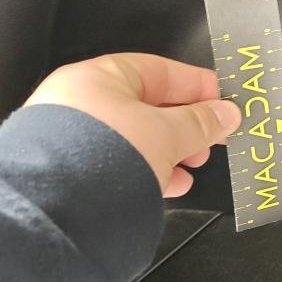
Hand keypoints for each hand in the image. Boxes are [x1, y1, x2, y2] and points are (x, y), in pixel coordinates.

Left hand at [25, 53, 241, 196]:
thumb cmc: (101, 158)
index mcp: (99, 76)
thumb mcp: (167, 133)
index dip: (197, 85)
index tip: (223, 100)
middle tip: (213, 135)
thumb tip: (226, 114)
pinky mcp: (72, 171)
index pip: (160, 71)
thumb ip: (201, 122)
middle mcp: (80, 102)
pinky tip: (172, 184)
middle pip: (149, 105)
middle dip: (187, 123)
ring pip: (136, 137)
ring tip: (195, 163)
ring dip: (172, 150)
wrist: (56, 211)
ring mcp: (73, 138)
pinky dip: (149, 169)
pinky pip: (120, 162)